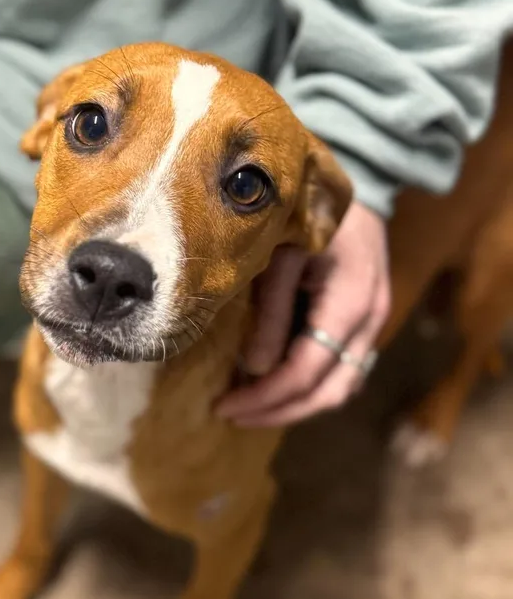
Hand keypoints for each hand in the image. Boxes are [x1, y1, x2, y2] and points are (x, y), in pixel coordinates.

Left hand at [217, 202, 389, 426]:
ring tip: (249, 408)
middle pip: (330, 392)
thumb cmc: (307, 211)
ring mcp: (374, 326)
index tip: (224, 406)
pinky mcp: (365, 325)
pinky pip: (342, 371)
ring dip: (295, 405)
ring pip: (341, 388)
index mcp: (351, 302)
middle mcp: (371, 322)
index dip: (266, 396)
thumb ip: (271, 309)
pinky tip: (273, 386)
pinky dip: (309, 387)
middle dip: (279, 411)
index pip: (308, 370)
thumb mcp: (282, 254)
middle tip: (231, 415)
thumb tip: (254, 368)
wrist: (356, 183)